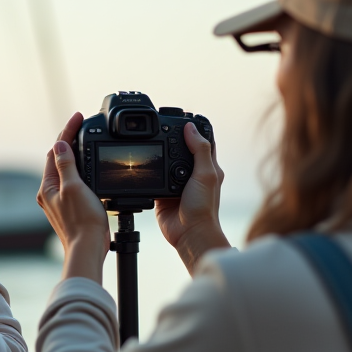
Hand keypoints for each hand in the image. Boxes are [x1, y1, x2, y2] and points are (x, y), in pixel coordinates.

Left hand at [37, 112, 109, 283]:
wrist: (87, 249)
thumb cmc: (81, 222)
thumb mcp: (74, 187)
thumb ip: (66, 165)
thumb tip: (61, 144)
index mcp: (48, 186)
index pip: (56, 150)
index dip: (67, 131)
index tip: (78, 116)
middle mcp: (50, 193)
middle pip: (59, 158)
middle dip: (70, 140)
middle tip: (81, 124)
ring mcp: (60, 201)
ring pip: (66, 170)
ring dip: (75, 155)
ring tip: (84, 140)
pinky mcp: (71, 208)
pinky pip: (74, 182)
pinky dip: (81, 171)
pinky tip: (88, 170)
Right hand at [155, 121, 229, 273]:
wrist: (189, 234)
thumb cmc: (204, 208)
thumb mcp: (206, 174)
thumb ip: (200, 150)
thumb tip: (190, 128)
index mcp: (206, 167)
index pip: (202, 141)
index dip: (193, 129)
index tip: (182, 118)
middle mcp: (192, 173)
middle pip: (180, 149)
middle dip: (172, 140)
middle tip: (160, 129)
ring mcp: (176, 183)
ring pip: (166, 162)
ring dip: (159, 156)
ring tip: (151, 144)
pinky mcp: (162, 193)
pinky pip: (154, 178)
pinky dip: (150, 172)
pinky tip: (145, 166)